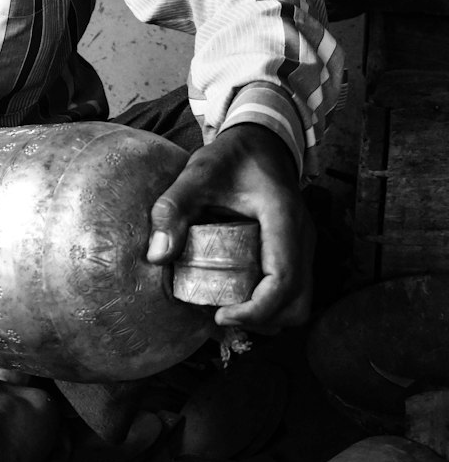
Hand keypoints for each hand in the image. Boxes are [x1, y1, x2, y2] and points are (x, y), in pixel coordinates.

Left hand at [146, 124, 313, 331]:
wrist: (261, 141)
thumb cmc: (232, 156)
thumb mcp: (196, 174)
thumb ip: (173, 208)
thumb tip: (157, 255)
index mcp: (283, 219)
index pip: (283, 281)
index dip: (255, 310)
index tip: (220, 315)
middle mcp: (302, 238)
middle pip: (297, 304)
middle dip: (261, 320)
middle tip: (221, 316)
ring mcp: (304, 246)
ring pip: (299, 303)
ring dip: (266, 317)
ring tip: (227, 310)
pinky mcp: (297, 252)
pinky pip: (292, 291)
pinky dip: (269, 305)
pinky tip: (237, 297)